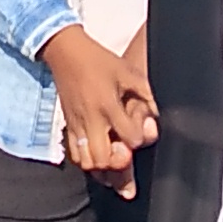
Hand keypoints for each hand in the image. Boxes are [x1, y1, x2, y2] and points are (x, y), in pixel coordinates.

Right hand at [41, 29, 160, 188]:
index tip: (140, 132)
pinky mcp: (69, 127)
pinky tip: (99, 158)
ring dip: (103, 167)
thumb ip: (146, 93)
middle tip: (126, 155)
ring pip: (88, 163)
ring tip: (113, 161)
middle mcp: (92, 120)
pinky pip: (76, 156)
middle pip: (104, 159)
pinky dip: (88, 163)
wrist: (66, 54)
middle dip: (118, 163)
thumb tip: (156, 114)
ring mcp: (77, 126)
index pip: (130, 138)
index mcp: (109, 105)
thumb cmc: (99, 61)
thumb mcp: (128, 71)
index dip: (139, 139)